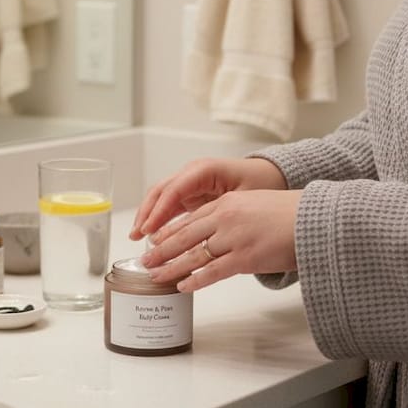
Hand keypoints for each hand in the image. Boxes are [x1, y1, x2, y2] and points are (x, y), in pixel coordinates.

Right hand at [128, 157, 287, 240]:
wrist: (270, 177)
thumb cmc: (261, 184)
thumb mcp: (244, 198)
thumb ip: (222, 213)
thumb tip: (203, 234)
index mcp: (204, 170)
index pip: (174, 189)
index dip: (159, 210)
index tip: (149, 229)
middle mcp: (192, 174)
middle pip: (161, 191)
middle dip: (147, 213)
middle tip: (137, 234)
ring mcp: (189, 183)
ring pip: (160, 198)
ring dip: (148, 216)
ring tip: (137, 236)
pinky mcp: (190, 194)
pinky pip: (169, 205)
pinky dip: (158, 219)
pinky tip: (152, 235)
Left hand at [139, 188, 301, 292]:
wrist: (314, 219)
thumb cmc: (290, 214)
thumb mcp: (255, 205)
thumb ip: (234, 216)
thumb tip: (219, 233)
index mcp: (227, 203)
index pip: (189, 219)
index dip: (168, 232)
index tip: (154, 240)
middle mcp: (225, 219)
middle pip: (184, 237)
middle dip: (161, 251)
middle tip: (145, 261)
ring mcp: (233, 239)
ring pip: (193, 255)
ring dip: (171, 267)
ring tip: (156, 276)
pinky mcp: (245, 258)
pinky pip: (212, 272)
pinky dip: (195, 280)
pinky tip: (183, 286)